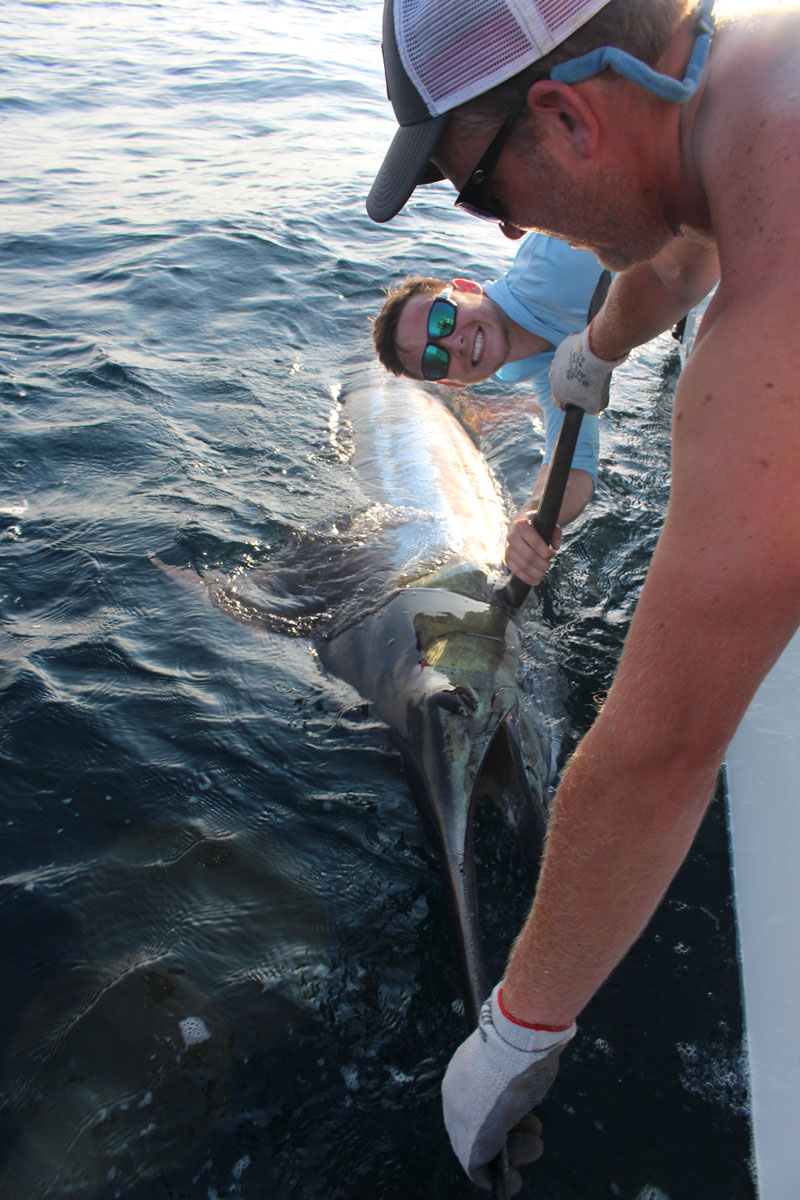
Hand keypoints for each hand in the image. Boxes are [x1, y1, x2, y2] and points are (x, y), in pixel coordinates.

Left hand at [442, 985, 575, 1192]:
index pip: (473, 1104)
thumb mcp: (512, 1056)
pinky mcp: (471, 1142)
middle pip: (477, 1128)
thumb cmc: (521, 1040)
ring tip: (535, 1143)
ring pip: (481, 1150)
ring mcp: (461, 1120)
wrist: (516, 1040)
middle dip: (508, 1136)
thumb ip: (507, 1072)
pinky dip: (496, 1179)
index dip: (500, 1115)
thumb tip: (521, 1071)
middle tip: (534, 1129)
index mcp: (461, 1073)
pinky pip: (477, 1169)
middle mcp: (455, 1097)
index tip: (522, 1116)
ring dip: (513, 1154)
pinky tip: (513, 1181)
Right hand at [505, 509, 561, 586]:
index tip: (552, 554)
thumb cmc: (537, 523)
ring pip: (522, 566)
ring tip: (543, 572)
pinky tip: (536, 581)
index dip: (546, 552)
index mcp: (522, 525)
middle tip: (548, 565)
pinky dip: (527, 578)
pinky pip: (516, 571)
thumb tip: (556, 546)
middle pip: (529, 557)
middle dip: (542, 564)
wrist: (521, 522)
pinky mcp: (506, 557)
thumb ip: (555, 533)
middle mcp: (512, 536)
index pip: (535, 543)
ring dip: (536, 573)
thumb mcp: (548, 522)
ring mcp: (507, 548)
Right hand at [549, 323, 626, 413]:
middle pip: (562, 383)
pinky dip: (580, 352)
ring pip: (566, 366)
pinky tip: (591, 353)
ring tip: (592, 366)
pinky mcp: (564, 345)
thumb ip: (589, 409)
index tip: (582, 399)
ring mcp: (557, 360)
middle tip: (589, 381)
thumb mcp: (595, 405)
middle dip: (573, 384)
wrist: (596, 354)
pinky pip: (572, 350)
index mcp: (557, 393)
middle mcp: (553, 376)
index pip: (559, 403)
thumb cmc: (596, 381)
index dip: (570, 403)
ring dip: (576, 367)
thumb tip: (588, 407)